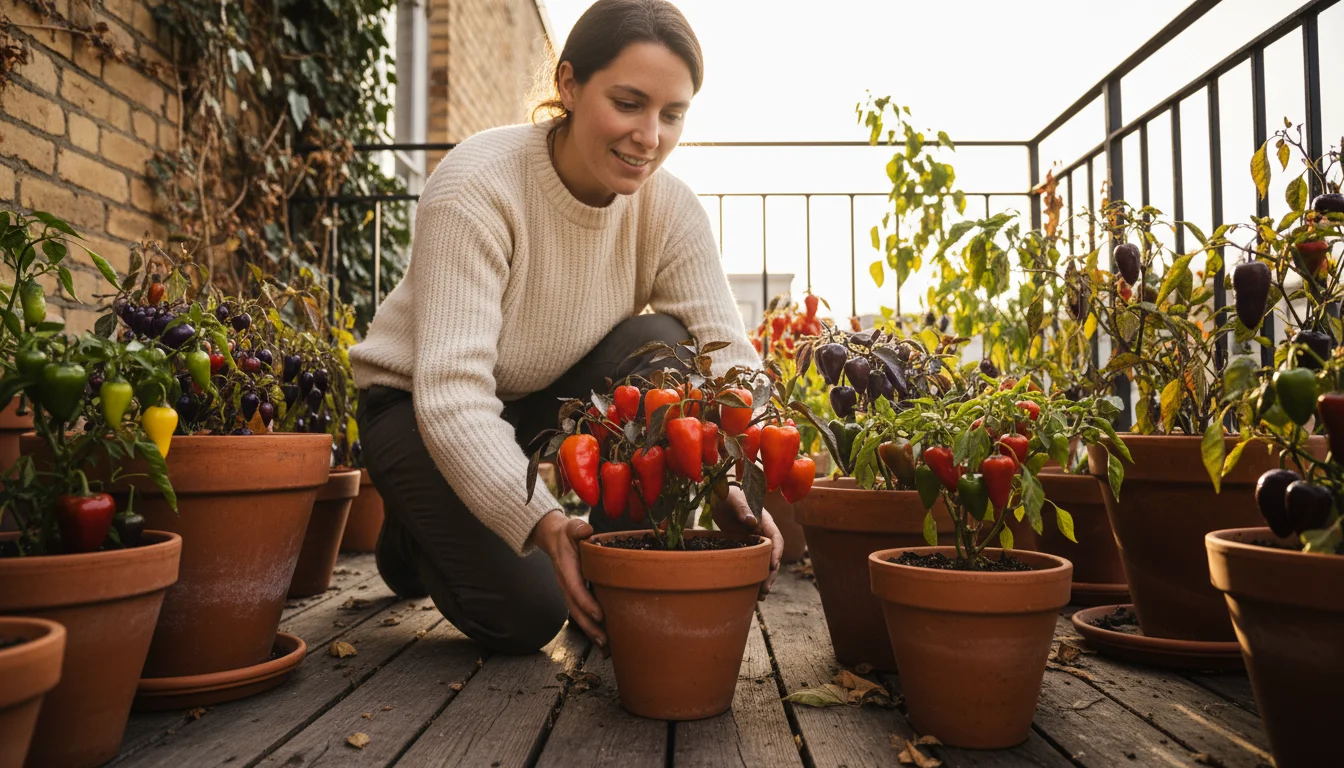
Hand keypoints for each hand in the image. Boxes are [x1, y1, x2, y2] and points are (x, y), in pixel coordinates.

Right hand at [529, 510, 605, 652]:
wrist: (553, 539)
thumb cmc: (567, 533)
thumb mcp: (572, 527)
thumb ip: (577, 528)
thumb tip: (585, 530)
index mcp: (567, 569)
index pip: (576, 589)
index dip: (587, 603)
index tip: (601, 616)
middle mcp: (566, 585)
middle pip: (576, 610)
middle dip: (590, 627)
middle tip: (606, 642)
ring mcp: (569, 592)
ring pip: (579, 616)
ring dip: (591, 633)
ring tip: (607, 650)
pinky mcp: (574, 596)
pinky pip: (582, 614)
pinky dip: (592, 628)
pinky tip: (604, 642)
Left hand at [711, 485, 783, 596]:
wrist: (720, 498)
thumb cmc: (728, 495)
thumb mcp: (734, 499)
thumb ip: (743, 508)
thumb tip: (752, 521)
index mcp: (765, 522)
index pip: (776, 539)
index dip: (776, 553)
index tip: (773, 566)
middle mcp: (763, 533)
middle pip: (773, 556)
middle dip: (771, 573)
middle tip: (764, 589)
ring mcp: (755, 542)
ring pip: (765, 562)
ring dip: (765, 578)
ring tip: (761, 596)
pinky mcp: (746, 548)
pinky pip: (754, 563)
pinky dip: (754, 576)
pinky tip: (751, 590)